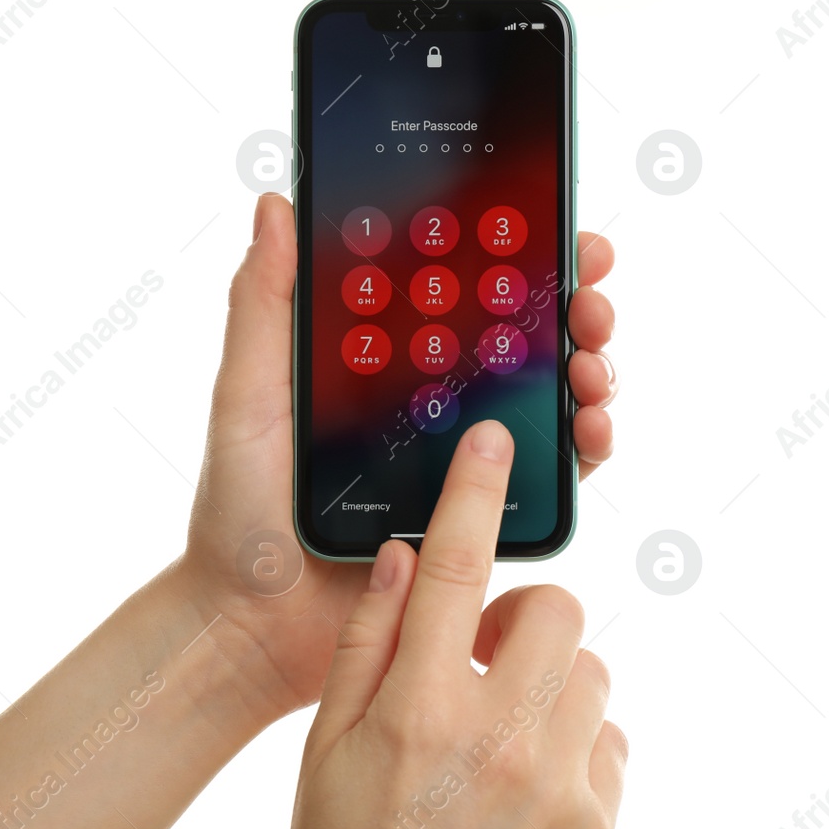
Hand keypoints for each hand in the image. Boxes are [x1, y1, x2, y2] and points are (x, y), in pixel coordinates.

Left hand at [181, 195, 618, 719]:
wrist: (254, 622)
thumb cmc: (238, 510)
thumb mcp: (246, 395)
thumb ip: (263, 306)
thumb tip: (276, 206)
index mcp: (386, 362)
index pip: (463, 289)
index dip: (517, 251)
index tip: (552, 224)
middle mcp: (436, 400)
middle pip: (523, 336)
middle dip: (572, 307)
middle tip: (588, 301)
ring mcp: (465, 457)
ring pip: (550, 397)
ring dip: (588, 369)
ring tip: (591, 365)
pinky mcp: (485, 515)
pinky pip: (551, 473)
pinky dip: (585, 443)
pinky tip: (590, 426)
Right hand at [277, 420, 624, 828]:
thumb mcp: (327, 751)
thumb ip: (370, 646)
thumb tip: (408, 557)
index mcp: (417, 709)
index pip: (453, 569)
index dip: (474, 492)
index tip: (491, 442)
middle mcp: (497, 738)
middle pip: (557, 610)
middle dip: (523, 618)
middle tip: (483, 657)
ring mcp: (559, 785)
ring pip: (591, 673)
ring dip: (550, 686)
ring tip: (499, 733)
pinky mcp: (597, 827)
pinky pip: (611, 743)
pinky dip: (577, 746)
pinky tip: (527, 782)